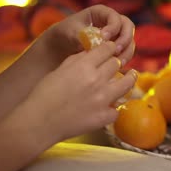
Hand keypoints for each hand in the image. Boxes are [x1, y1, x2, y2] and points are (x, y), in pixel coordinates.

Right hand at [22, 42, 136, 141]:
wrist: (39, 122)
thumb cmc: (45, 94)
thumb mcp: (60, 69)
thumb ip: (79, 59)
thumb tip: (94, 52)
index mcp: (84, 65)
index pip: (108, 48)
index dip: (110, 48)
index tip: (111, 50)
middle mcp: (96, 80)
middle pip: (117, 63)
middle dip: (116, 63)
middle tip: (116, 66)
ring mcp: (103, 99)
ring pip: (127, 83)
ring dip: (129, 79)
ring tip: (131, 76)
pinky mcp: (105, 116)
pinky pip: (118, 108)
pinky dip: (114, 107)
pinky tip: (110, 105)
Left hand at [43, 4, 135, 66]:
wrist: (61, 46)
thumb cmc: (65, 34)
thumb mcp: (71, 32)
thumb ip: (84, 35)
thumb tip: (98, 41)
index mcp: (101, 13)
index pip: (114, 17)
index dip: (113, 27)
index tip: (104, 38)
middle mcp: (112, 22)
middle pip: (128, 27)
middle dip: (124, 39)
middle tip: (116, 50)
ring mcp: (116, 35)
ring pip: (129, 41)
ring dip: (126, 51)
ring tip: (118, 62)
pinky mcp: (116, 47)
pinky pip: (126, 52)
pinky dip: (124, 58)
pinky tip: (118, 67)